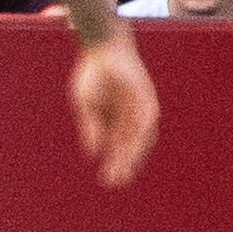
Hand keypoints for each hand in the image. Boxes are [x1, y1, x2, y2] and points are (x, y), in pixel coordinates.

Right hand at [70, 32, 158, 188]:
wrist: (104, 49)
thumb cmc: (93, 75)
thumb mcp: (85, 105)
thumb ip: (90, 128)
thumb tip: (93, 153)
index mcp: (114, 121)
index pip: (116, 148)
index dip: (113, 164)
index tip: (107, 181)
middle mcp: (130, 118)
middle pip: (129, 148)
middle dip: (122, 165)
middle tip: (116, 183)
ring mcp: (140, 110)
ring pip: (138, 138)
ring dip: (131, 155)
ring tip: (123, 170)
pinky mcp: (146, 99)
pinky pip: (145, 120)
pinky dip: (140, 135)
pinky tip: (131, 148)